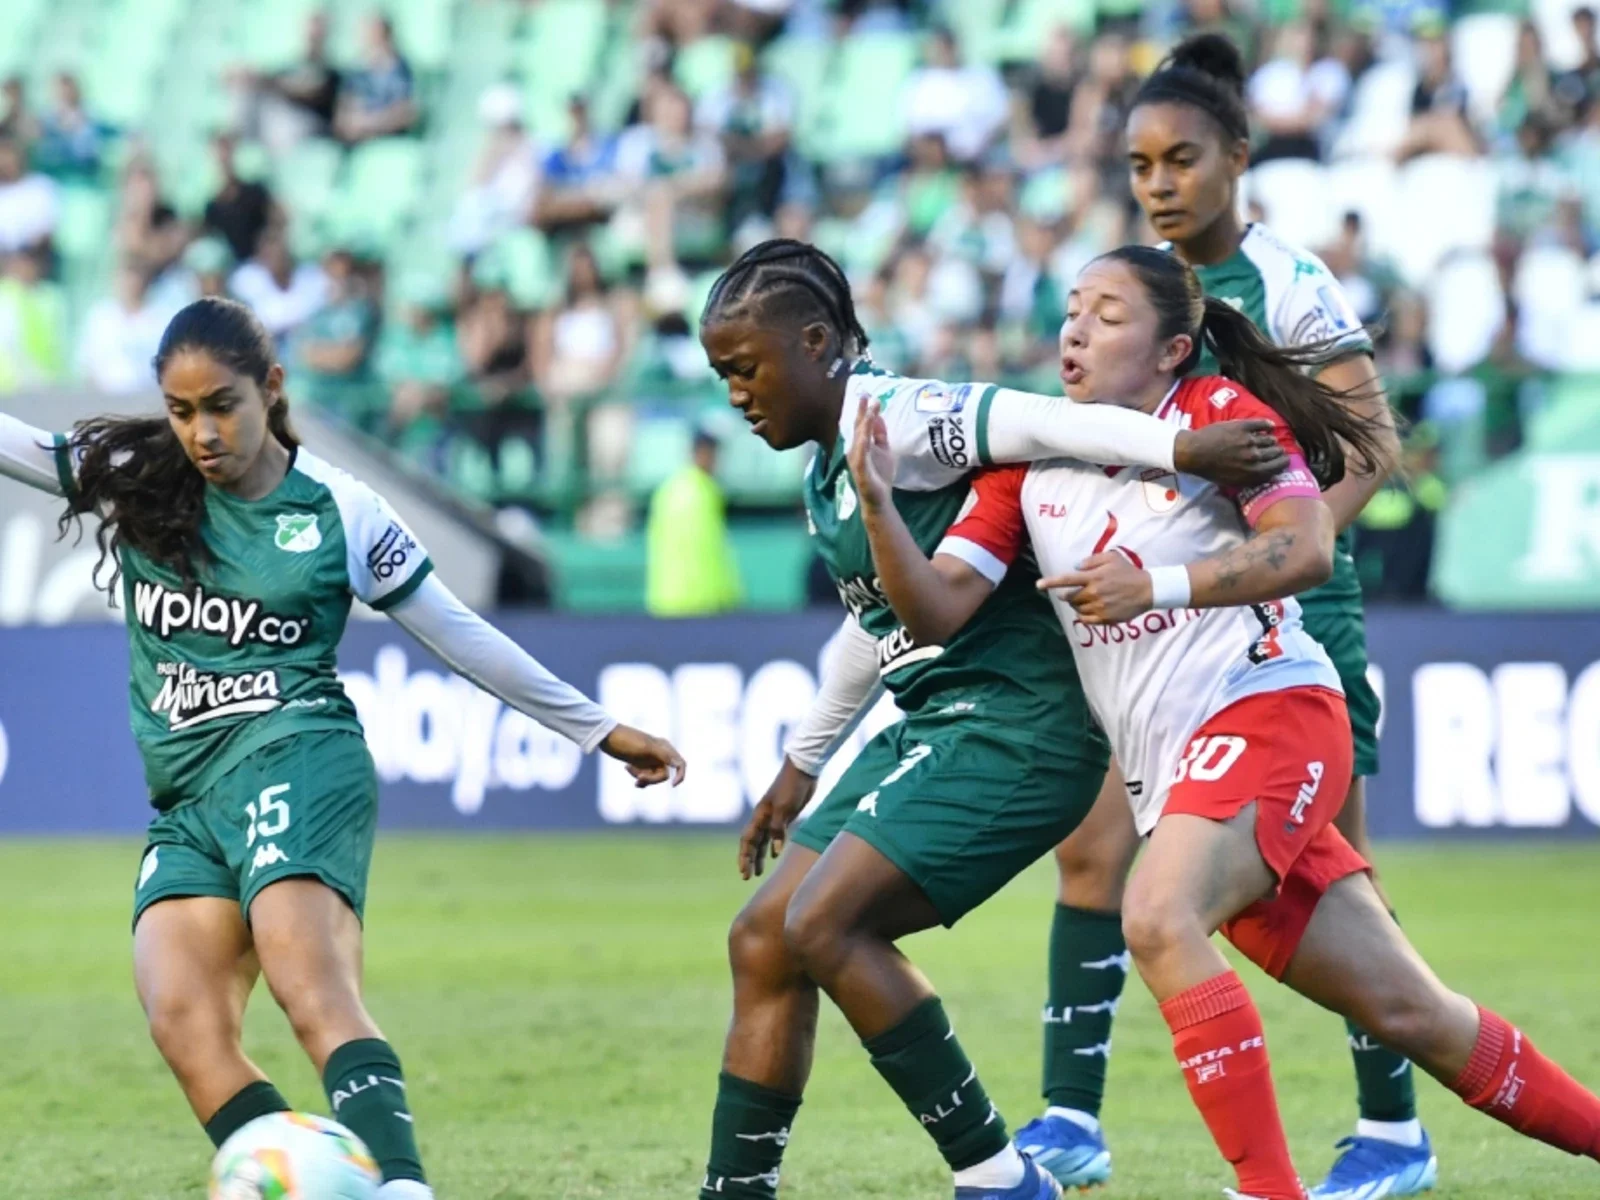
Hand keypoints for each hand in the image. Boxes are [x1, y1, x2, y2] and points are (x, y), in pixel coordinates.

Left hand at [600, 725, 685, 787]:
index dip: (680, 775)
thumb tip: (679, 764)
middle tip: (638, 777)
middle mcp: (659, 753)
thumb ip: (664, 756)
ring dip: (643, 778)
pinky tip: (628, 770)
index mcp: (664, 747)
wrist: (607, 736)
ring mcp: (650, 759)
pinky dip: (639, 778)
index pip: (680, 764)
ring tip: (629, 770)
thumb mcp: (645, 748)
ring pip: (654, 777)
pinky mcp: (640, 763)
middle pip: (664, 775)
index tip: (673, 785)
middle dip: (651, 778)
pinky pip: (645, 776)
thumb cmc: (627, 740)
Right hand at [738, 756, 817, 879]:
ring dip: (759, 856)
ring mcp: (774, 817)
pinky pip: (775, 836)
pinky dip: (773, 847)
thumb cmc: (791, 787)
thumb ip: (778, 830)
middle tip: (747, 877)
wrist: (803, 770)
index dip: (744, 857)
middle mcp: (763, 818)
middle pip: (752, 843)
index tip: (744, 872)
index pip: (747, 840)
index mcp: (760, 816)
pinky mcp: (785, 816)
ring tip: (758, 873)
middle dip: (749, 860)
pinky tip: (775, 856)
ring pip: (762, 841)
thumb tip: (775, 853)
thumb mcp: (784, 808)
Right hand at [846, 395, 894, 510]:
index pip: (862, 424)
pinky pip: (861, 455)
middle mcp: (855, 450)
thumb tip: (879, 416)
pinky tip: (865, 435)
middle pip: (858, 427)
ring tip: (869, 410)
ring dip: (864, 424)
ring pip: (859, 438)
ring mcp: (856, 459)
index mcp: (861, 444)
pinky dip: (863, 444)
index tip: (868, 394)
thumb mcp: (884, 450)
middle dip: (861, 411)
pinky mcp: (860, 470)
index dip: (864, 409)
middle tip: (864, 395)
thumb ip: (881, 434)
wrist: (879, 498)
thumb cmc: (880, 475)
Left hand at [1038, 552, 1153, 624]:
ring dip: (1076, 604)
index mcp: (1093, 577)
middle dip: (1066, 595)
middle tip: (1072, 592)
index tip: (1038, 585)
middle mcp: (1094, 593)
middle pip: (1069, 597)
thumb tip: (1076, 567)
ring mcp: (1099, 607)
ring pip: (1077, 609)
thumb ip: (1091, 560)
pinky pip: (1085, 620)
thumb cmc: (1128, 572)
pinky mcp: (1105, 618)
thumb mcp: (1111, 558)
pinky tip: (1088, 610)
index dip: (1050, 582)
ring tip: (1085, 599)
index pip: (1067, 580)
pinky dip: (1083, 615)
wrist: (1147, 590)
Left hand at [1174, 419, 1287, 486]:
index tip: (1283, 459)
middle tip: (1275, 449)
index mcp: (1254, 472)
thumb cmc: (1211, 470)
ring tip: (1269, 439)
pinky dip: (1267, 424)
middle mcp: (1255, 457)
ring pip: (1270, 438)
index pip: (1280, 466)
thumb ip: (1253, 479)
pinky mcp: (1242, 426)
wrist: (1193, 452)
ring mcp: (1249, 440)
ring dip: (1271, 439)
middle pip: (1276, 451)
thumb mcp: (1233, 482)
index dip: (1283, 462)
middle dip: (1277, 450)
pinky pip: (1262, 424)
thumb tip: (1269, 475)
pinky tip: (1269, 425)